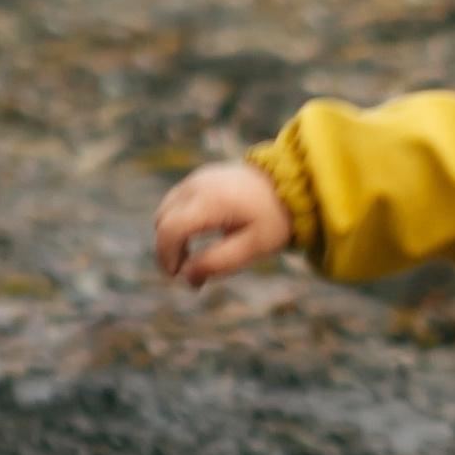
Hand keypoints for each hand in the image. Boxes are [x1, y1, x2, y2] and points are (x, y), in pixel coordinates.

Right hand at [154, 159, 291, 286]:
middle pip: (162, 220)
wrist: (293, 184)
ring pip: (166, 210)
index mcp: (210, 202)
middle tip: (189, 269)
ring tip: (194, 254)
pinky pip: (177, 201)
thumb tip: (188, 277)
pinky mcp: (200, 177)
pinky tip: (200, 234)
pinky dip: (179, 220)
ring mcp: (197, 177)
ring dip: (172, 234)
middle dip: (168, 247)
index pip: (170, 230)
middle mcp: (197, 185)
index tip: (176, 275)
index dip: (166, 256)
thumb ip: (219, 263)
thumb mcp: (253, 247)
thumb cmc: (275, 219)